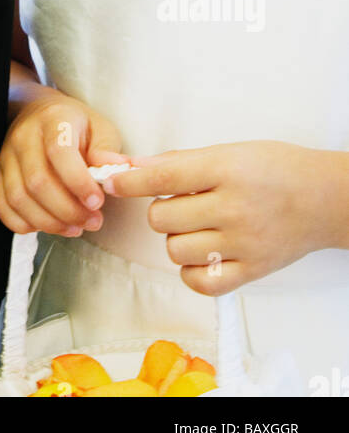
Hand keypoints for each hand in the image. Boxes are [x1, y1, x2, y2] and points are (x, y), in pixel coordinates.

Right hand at [0, 91, 127, 234]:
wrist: (40, 113)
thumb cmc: (74, 125)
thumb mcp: (100, 127)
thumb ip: (107, 149)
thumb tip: (115, 169)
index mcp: (53, 120)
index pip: (59, 152)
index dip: (78, 182)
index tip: (97, 202)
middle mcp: (24, 137)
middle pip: (38, 181)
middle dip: (68, 210)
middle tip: (92, 221)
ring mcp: (7, 156)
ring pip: (19, 198)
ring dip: (49, 222)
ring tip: (75, 227)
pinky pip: (3, 206)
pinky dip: (24, 223)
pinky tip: (48, 224)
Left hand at [107, 141, 339, 294]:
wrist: (323, 198)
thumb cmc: (275, 168)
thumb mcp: (229, 151)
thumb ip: (179, 161)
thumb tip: (132, 167)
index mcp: (227, 170)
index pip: (163, 176)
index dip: (129, 180)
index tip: (110, 181)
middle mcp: (234, 208)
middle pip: (162, 218)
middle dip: (162, 209)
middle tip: (183, 202)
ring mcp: (242, 244)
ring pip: (174, 250)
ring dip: (176, 238)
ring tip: (197, 226)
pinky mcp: (251, 272)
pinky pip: (198, 281)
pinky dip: (191, 270)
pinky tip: (202, 252)